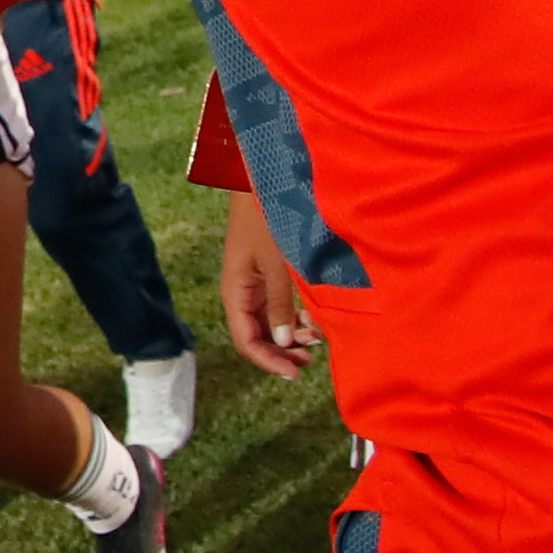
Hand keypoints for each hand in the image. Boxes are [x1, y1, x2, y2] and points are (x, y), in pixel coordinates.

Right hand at [217, 191, 321, 379]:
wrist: (265, 179)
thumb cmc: (268, 218)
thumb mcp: (277, 263)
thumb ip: (281, 302)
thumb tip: (284, 342)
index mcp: (236, 290)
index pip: (246, 340)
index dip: (268, 361)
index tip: (295, 374)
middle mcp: (242, 290)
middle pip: (256, 334)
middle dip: (281, 351)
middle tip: (309, 363)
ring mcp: (255, 280)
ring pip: (269, 320)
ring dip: (290, 334)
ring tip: (316, 341)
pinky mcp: (267, 270)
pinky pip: (278, 302)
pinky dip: (294, 314)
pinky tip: (312, 318)